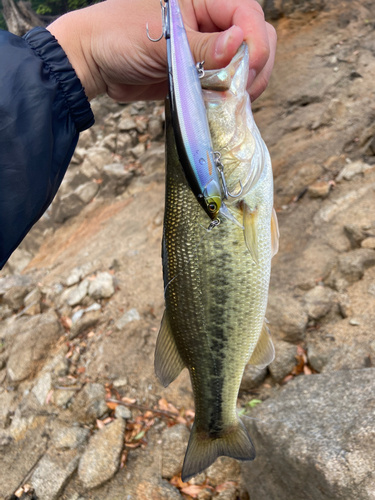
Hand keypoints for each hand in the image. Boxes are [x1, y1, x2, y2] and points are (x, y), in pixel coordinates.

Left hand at [48, 0, 275, 101]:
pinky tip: (224, 105)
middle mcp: (209, 21)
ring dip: (246, 83)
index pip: (246, 13)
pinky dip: (230, 96)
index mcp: (202, 0)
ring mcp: (206, 48)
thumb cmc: (118, 37)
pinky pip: (226, 83)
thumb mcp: (161, 40)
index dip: (254, 39)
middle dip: (257, 64)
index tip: (250, 66)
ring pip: (245, 63)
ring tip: (233, 100)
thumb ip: (201, 46)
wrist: (94, 63)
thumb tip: (238, 45)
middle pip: (255, 37)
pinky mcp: (199, 73)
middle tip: (244, 91)